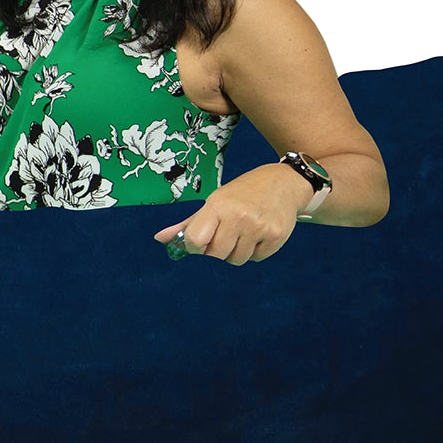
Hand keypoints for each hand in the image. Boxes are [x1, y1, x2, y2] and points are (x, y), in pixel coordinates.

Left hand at [153, 165, 310, 265]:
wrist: (283, 183)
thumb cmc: (242, 193)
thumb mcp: (214, 202)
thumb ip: (188, 224)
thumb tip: (159, 238)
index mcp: (218, 206)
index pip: (195, 240)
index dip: (194, 247)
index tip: (200, 242)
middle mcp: (239, 216)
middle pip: (216, 254)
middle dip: (216, 250)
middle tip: (224, 235)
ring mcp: (259, 227)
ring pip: (236, 260)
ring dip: (236, 252)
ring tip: (242, 233)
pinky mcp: (276, 236)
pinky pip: (256, 259)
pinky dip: (254, 252)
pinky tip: (257, 234)